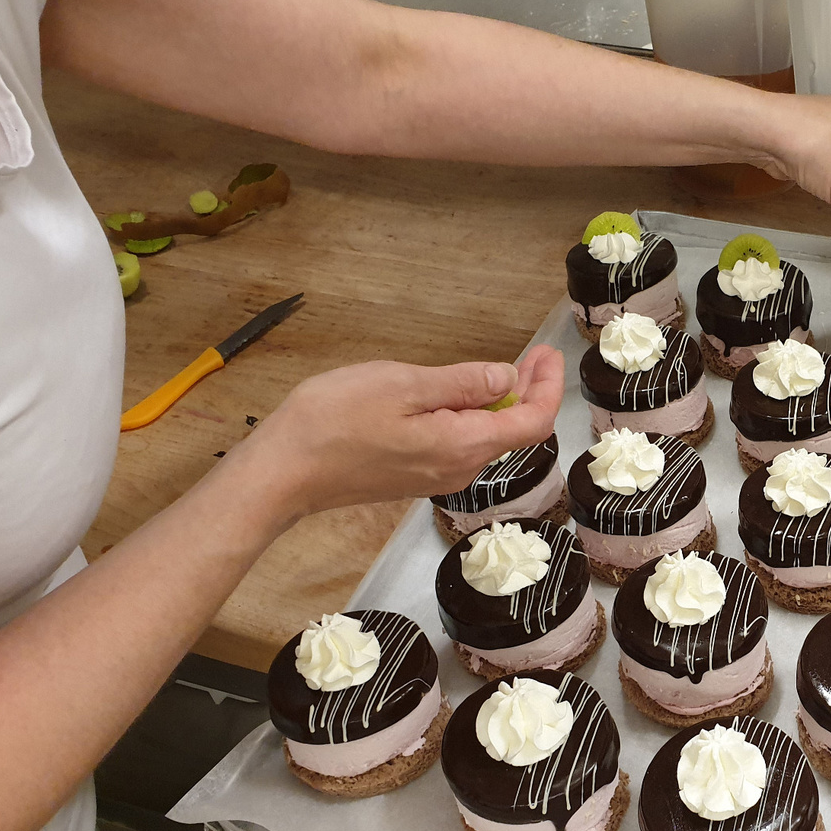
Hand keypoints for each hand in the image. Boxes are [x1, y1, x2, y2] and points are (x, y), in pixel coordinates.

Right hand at [230, 345, 564, 519]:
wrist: (282, 473)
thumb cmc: (333, 423)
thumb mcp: (403, 385)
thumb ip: (462, 384)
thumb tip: (507, 381)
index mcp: (462, 446)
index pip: (532, 423)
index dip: (548, 387)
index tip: (548, 354)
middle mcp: (458, 469)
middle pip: (513, 432)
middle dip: (530, 392)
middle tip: (534, 356)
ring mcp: (436, 476)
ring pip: (486, 438)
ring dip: (501, 404)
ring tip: (503, 370)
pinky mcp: (415, 476)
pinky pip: (459, 445)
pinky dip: (473, 417)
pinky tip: (460, 395)